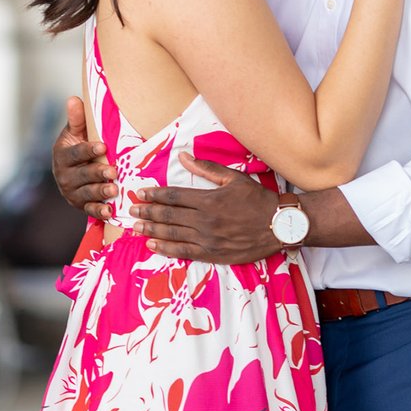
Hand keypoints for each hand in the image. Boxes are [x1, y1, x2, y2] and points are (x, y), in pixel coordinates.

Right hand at [50, 96, 114, 219]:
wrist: (75, 171)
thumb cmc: (79, 147)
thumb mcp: (76, 133)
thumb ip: (76, 119)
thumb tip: (74, 98)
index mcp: (62, 155)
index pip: (75, 153)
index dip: (88, 150)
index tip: (103, 147)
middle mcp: (64, 175)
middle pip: (81, 175)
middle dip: (97, 173)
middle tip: (113, 171)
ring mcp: (72, 192)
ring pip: (86, 193)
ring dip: (100, 192)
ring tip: (114, 190)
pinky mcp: (81, 205)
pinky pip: (89, 210)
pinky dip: (99, 211)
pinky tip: (109, 211)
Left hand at [127, 154, 281, 264]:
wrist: (280, 226)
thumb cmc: (258, 200)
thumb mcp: (234, 178)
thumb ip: (206, 168)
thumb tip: (183, 156)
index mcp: (209, 200)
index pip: (174, 196)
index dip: (154, 195)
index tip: (139, 193)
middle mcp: (205, 220)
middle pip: (168, 215)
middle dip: (147, 212)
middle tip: (131, 210)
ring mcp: (208, 239)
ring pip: (172, 234)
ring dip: (151, 230)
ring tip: (135, 227)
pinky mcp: (213, 254)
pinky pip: (183, 252)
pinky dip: (166, 248)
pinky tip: (152, 244)